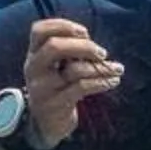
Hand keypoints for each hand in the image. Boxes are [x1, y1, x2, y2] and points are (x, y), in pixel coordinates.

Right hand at [22, 15, 122, 146]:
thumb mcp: (53, 66)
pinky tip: (113, 81)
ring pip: (74, 69)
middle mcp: (34, 68)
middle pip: (55, 46)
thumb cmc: (56, 87)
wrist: (45, 123)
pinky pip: (83, 87)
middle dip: (84, 46)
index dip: (63, 25)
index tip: (84, 32)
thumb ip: (67, 51)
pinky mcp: (57, 104)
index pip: (39, 30)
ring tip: (116, 69)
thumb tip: (91, 42)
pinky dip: (102, 82)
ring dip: (101, 67)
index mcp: (33, 54)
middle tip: (102, 53)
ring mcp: (44, 88)